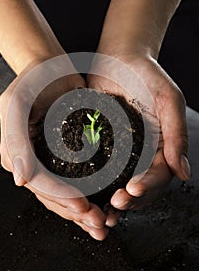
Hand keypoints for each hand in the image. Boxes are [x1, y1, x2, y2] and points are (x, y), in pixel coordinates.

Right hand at [0, 57, 108, 239]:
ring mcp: (52, 161)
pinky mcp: (70, 156)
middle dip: (76, 212)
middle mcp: (34, 162)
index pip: (39, 183)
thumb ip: (15, 141)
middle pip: (53, 196)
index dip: (60, 197)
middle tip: (99, 224)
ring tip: (105, 224)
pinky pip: (81, 180)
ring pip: (67, 194)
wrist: (52, 68)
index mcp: (18, 155)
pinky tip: (108, 205)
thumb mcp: (16, 104)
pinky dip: (94, 194)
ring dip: (85, 212)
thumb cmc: (32, 80)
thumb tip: (21, 180)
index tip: (83, 205)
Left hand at [88, 54, 189, 224]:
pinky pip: (98, 170)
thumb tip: (183, 172)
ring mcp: (120, 152)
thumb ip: (177, 134)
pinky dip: (94, 185)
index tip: (134, 189)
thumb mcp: (168, 99)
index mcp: (161, 146)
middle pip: (140, 187)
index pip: (160, 175)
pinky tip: (86, 195)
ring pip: (119, 185)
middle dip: (130, 200)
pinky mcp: (100, 146)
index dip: (149, 186)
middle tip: (116, 205)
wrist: (117, 57)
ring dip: (111, 201)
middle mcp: (142, 154)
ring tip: (102, 213)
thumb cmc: (147, 73)